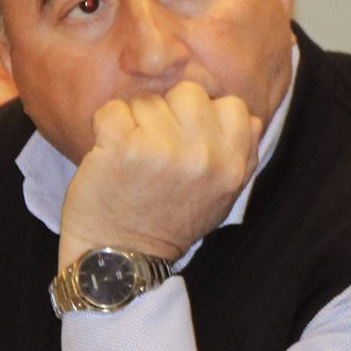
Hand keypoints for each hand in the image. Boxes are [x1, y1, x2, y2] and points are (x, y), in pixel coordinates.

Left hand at [58, 81, 261, 266]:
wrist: (121, 257)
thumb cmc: (170, 223)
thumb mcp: (222, 197)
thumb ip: (239, 156)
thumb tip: (246, 117)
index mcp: (233, 166)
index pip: (232, 106)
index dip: (206, 116)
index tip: (188, 140)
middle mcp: (204, 156)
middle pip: (188, 93)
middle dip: (169, 112)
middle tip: (156, 147)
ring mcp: (164, 150)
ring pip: (147, 100)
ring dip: (134, 123)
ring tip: (133, 157)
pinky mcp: (123, 148)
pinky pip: (112, 110)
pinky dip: (104, 128)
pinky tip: (110, 154)